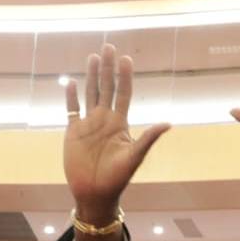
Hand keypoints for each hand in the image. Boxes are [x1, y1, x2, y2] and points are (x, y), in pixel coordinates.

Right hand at [64, 43, 171, 224]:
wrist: (95, 194)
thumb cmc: (117, 178)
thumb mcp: (134, 157)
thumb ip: (148, 138)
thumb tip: (168, 123)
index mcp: (119, 124)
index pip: (123, 94)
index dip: (125, 76)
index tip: (126, 59)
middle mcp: (104, 120)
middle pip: (107, 88)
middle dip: (108, 68)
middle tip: (108, 46)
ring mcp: (88, 125)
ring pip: (90, 94)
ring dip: (92, 76)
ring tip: (93, 57)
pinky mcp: (73, 133)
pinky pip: (72, 110)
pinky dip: (71, 97)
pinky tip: (70, 82)